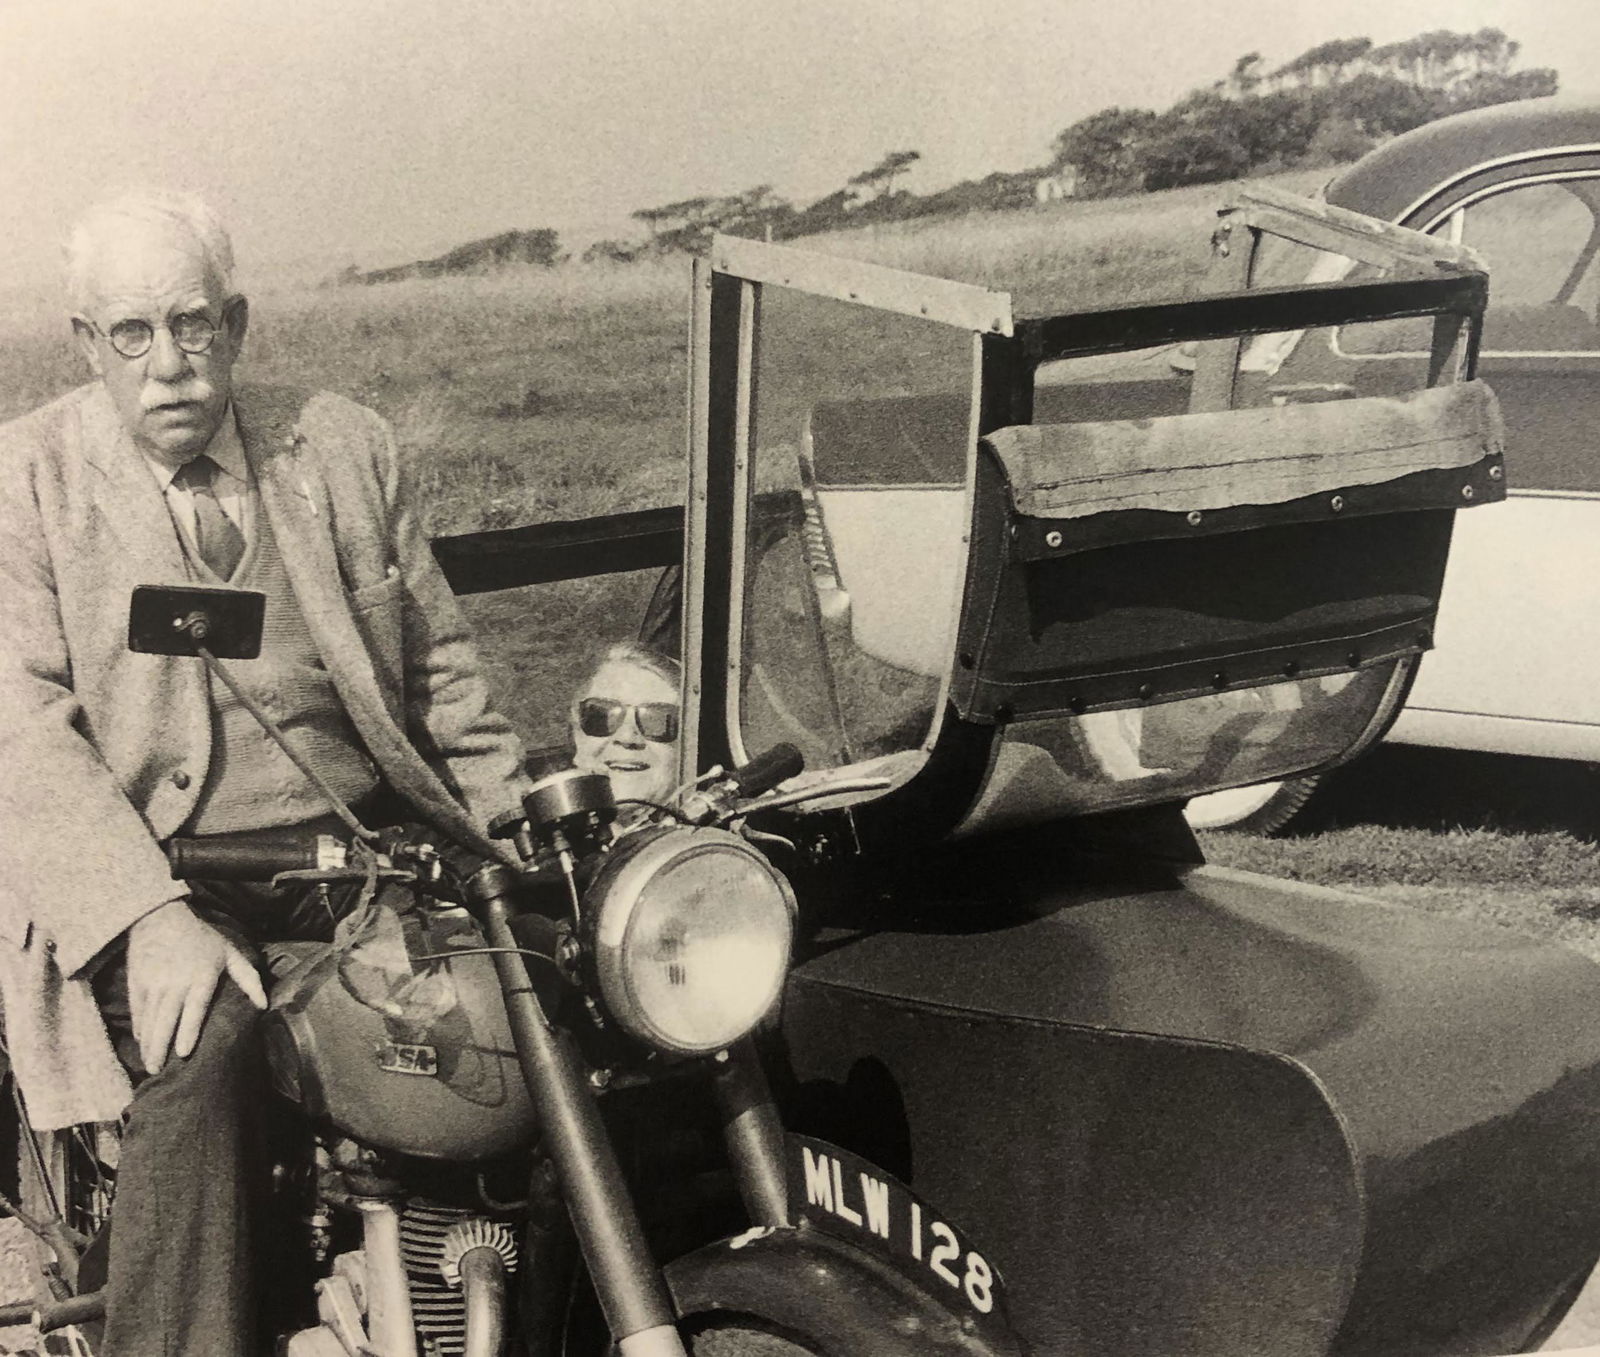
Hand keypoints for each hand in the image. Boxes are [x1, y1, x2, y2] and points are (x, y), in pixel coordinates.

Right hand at [125, 901, 267, 1073]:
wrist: (161, 919)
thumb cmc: (202, 939)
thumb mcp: (229, 953)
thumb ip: (248, 978)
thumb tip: (264, 1005)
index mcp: (201, 976)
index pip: (194, 1008)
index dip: (188, 1031)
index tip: (183, 1053)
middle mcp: (175, 982)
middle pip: (166, 1020)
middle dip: (160, 1047)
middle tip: (158, 1071)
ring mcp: (153, 983)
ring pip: (149, 1019)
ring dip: (148, 1044)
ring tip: (150, 1065)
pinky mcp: (137, 983)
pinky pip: (137, 1011)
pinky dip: (139, 1028)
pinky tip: (142, 1043)